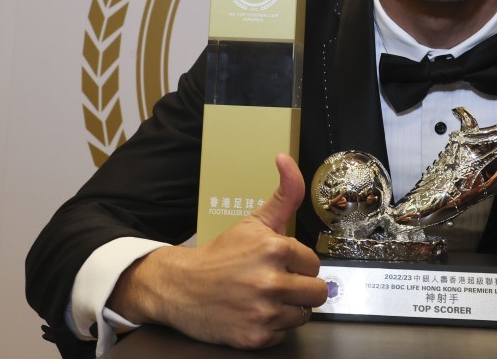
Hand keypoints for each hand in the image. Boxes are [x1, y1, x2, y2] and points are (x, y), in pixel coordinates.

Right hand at [109, 154, 327, 348]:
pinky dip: (272, 327)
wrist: (178, 287)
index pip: (314, 263)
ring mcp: (264, 312)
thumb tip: (287, 159)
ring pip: (304, 314)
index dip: (298, 264)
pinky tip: (254, 313)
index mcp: (276, 249)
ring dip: (288, 308)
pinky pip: (284, 335)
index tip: (280, 264)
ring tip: (265, 297)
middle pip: (318, 292)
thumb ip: (284, 193)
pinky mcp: (256, 337)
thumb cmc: (219, 255)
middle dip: (301, 287)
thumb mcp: (253, 221)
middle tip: (278, 282)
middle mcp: (272, 281)